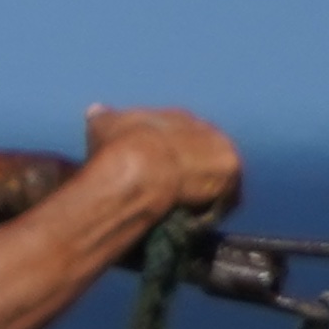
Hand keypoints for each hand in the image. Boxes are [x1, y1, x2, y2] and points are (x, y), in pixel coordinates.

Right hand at [74, 104, 243, 223]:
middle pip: (202, 154)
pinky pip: (225, 198)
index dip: (166, 154)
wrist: (143, 167)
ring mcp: (224, 155)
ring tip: (183, 208)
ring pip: (215, 176)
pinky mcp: (232, 181)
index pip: (179, 135)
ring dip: (203, 190)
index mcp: (180, 118)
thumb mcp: (104, 125)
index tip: (155, 169)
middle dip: (189, 170)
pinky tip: (194, 217)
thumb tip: (96, 110)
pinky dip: (211, 208)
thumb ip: (104, 118)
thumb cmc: (120, 145)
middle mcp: (208, 131)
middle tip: (170, 191)